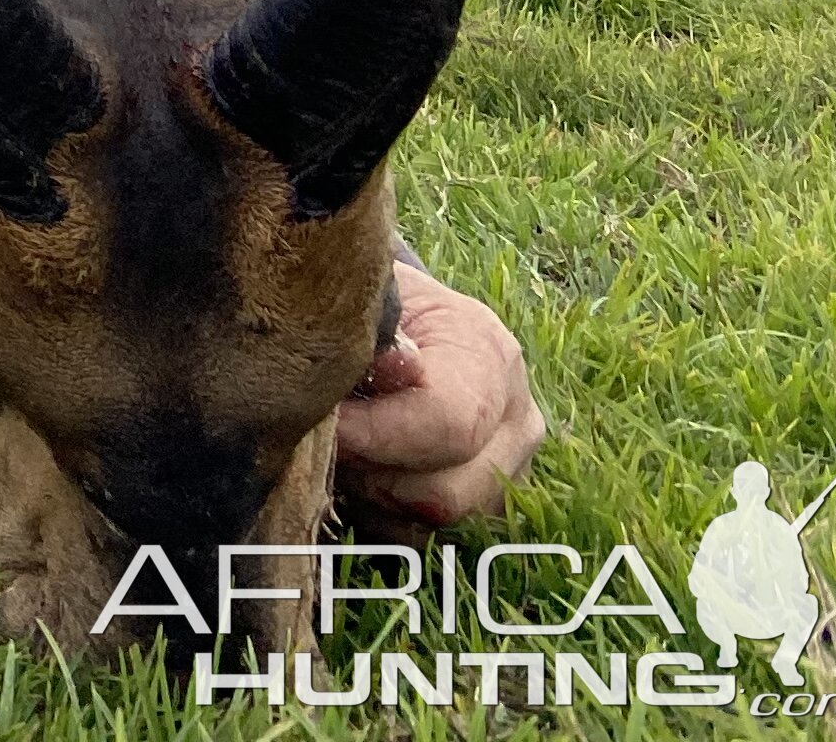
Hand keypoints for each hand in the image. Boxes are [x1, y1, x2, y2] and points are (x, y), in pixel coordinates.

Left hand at [336, 264, 544, 523]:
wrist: (397, 323)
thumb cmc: (374, 307)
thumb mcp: (370, 297)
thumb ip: (377, 330)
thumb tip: (390, 367)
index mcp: (491, 356)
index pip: (448, 423)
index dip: (373, 435)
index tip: (321, 423)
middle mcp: (515, 422)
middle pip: (442, 492)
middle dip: (366, 471)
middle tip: (320, 435)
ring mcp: (505, 473)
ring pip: (427, 521)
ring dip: (365, 493)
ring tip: (336, 444)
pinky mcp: (478, 506)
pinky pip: (416, 537)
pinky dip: (373, 513)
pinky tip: (352, 469)